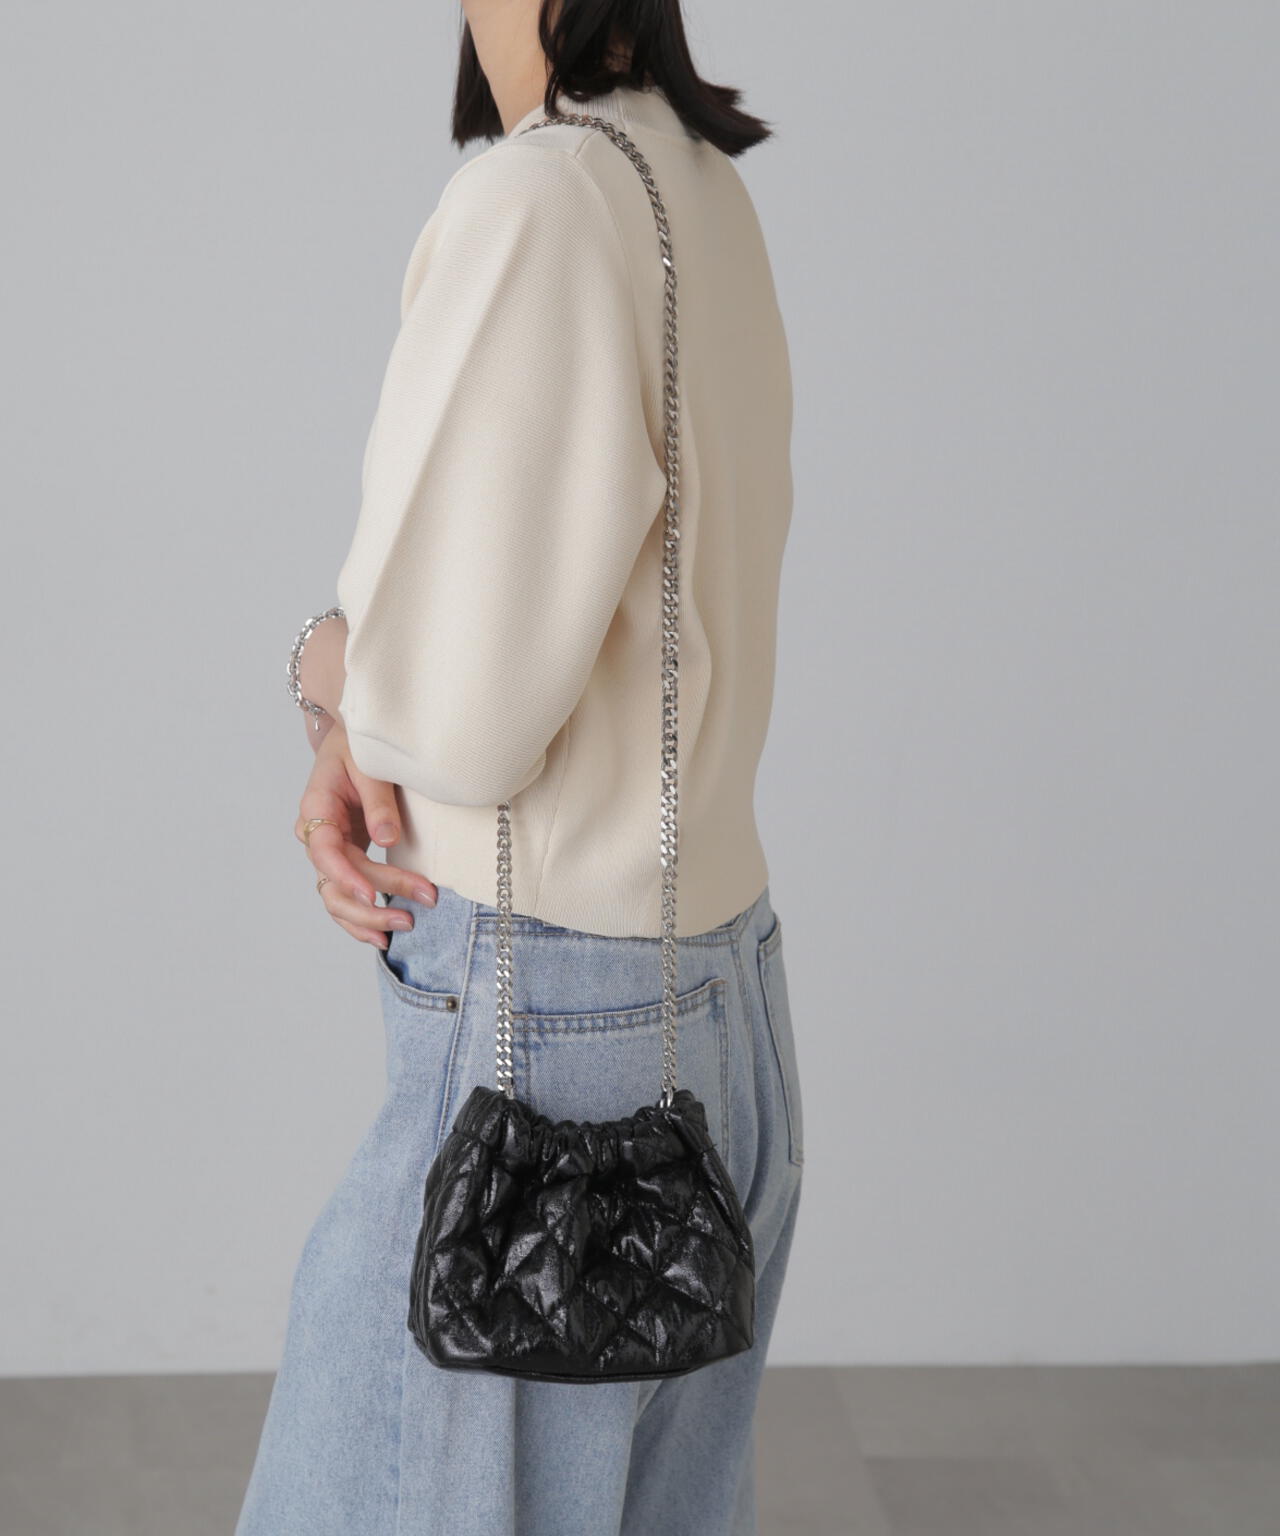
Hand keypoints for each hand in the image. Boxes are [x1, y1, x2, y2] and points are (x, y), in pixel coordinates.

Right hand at [295, 716, 437, 949]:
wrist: (351, 740)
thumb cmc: (360, 746)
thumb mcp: (370, 765)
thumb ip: (378, 802)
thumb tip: (388, 838)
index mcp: (317, 807)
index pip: (325, 850)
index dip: (346, 875)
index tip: (372, 893)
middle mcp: (316, 835)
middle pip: (334, 882)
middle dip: (372, 903)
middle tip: (412, 915)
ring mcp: (328, 851)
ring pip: (335, 898)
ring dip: (367, 919)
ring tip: (404, 927)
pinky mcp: (345, 859)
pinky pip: (345, 896)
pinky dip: (361, 919)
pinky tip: (383, 937)